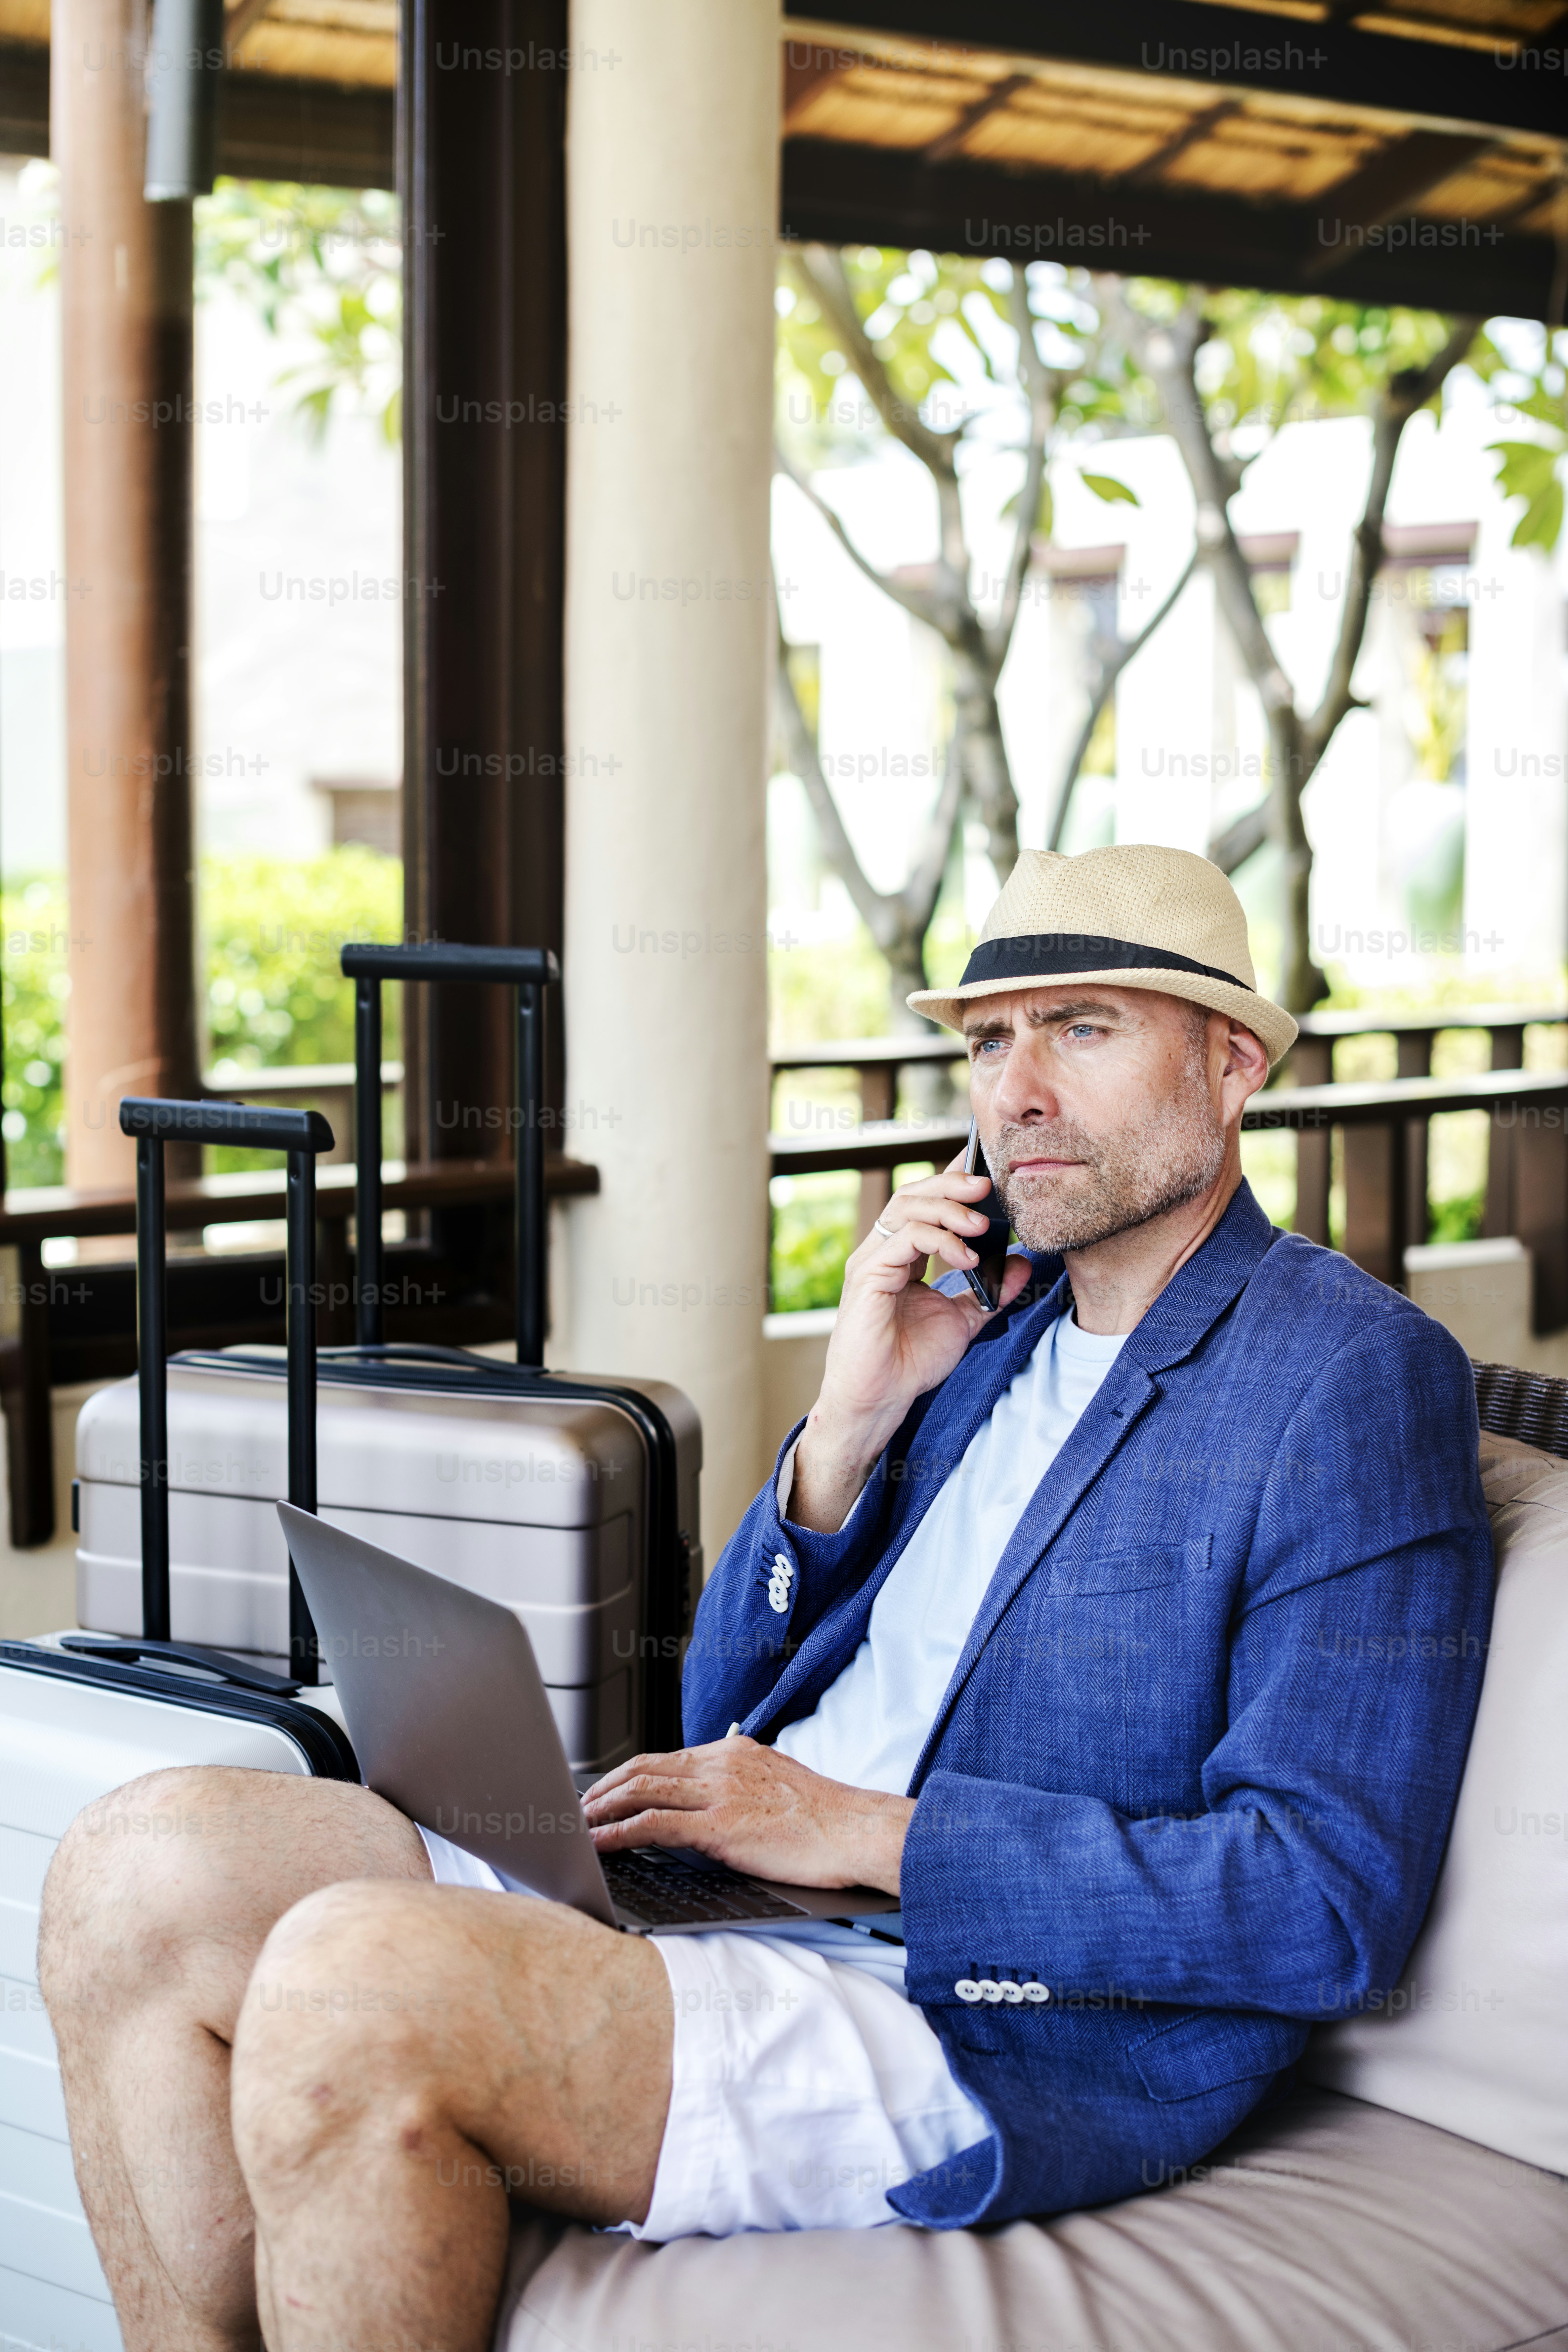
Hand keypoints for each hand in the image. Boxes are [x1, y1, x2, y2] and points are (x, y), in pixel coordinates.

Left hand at [581, 1737, 911, 1894]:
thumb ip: (737, 1789)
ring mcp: (720, 1791)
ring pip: (642, 1789)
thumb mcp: (775, 1787)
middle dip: (604, 1787)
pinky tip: (600, 1843)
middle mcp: (722, 1763)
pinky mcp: (720, 1825)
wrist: (857, 1831)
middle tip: (578, 1806)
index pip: (666, 1758)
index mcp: (735, 1752)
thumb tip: (708, 1809)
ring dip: (602, 1807)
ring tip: (578, 1824)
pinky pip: (654, 1824)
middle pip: (645, 1767)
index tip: (605, 1790)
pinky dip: (618, 1832)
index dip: (627, 1773)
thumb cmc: (824, 1820)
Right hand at [790, 1151, 1033, 1529]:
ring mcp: (872, 1261)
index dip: (952, 1183)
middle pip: (912, 1195)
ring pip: (906, 1209)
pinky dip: (940, 1240)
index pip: (924, 1204)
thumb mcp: (963, 1320)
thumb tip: (1022, 1264)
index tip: (987, 1174)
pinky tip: (967, 1256)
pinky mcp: (868, 1276)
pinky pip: (904, 1240)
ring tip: (983, 1224)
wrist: (880, 1399)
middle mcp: (882, 1252)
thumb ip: (990, 1291)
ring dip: (950, 1209)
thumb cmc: (910, 1361)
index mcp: (900, 1256)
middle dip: (952, 1186)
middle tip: (988, 1186)